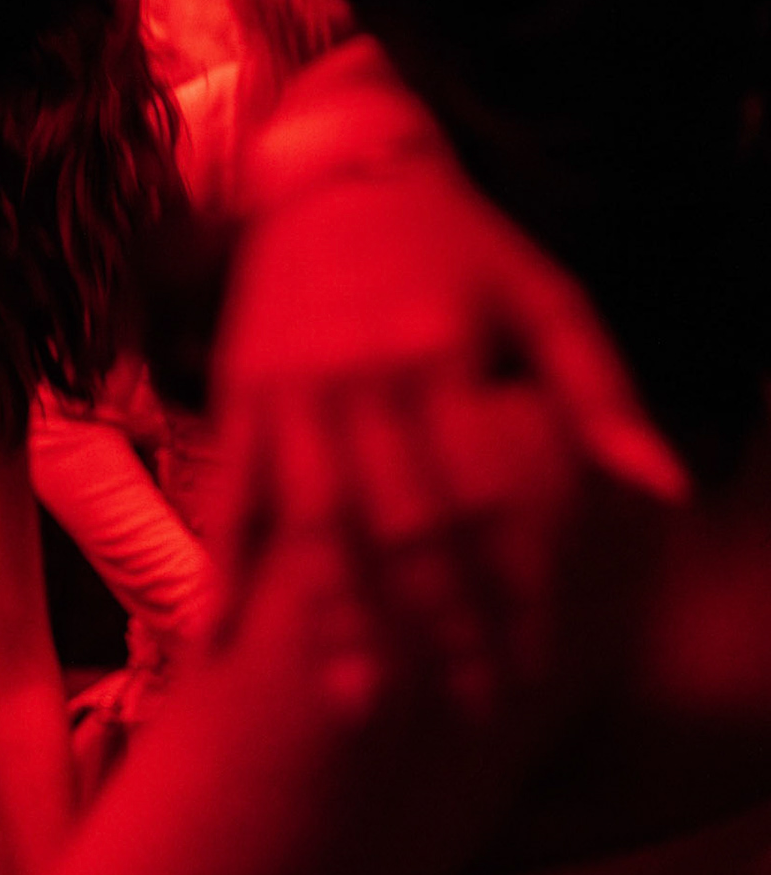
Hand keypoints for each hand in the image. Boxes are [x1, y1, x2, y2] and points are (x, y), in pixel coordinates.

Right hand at [210, 46, 685, 716]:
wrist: (332, 163)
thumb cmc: (454, 237)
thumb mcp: (543, 296)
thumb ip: (596, 394)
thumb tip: (661, 493)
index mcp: (443, 356)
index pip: (485, 499)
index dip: (510, 588)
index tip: (533, 666)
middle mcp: (360, 380)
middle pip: (400, 526)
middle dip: (434, 626)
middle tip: (462, 711)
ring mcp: (290, 392)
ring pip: (312, 523)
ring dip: (331, 619)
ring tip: (351, 708)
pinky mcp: (241, 395)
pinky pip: (230, 494)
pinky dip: (220, 569)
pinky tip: (213, 640)